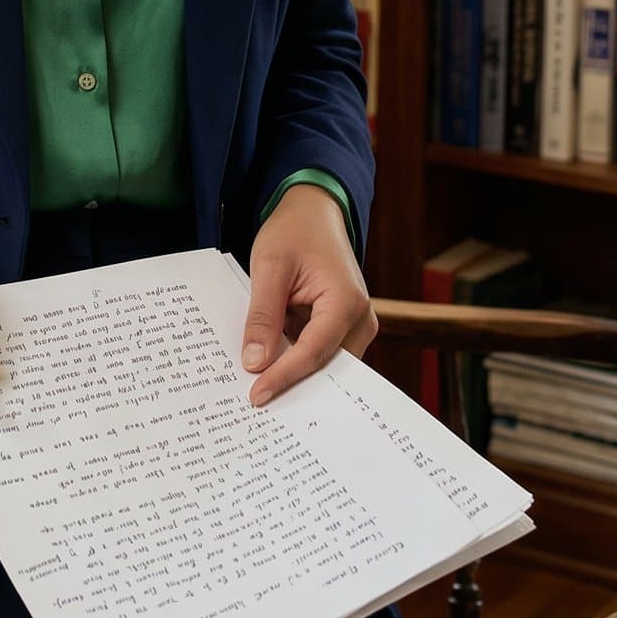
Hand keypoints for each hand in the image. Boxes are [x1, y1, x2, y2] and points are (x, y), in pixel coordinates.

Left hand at [240, 182, 376, 407]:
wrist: (314, 211)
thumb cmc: (294, 232)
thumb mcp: (270, 267)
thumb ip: (263, 315)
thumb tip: (254, 362)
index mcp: (347, 302)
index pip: (313, 352)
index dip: (284, 376)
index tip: (257, 396)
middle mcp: (361, 319)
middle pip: (325, 364)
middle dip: (292, 383)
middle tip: (255, 406)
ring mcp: (356, 325)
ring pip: (324, 362)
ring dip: (293, 372)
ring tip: (258, 390)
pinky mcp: (344, 326)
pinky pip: (320, 350)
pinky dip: (296, 358)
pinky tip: (269, 367)